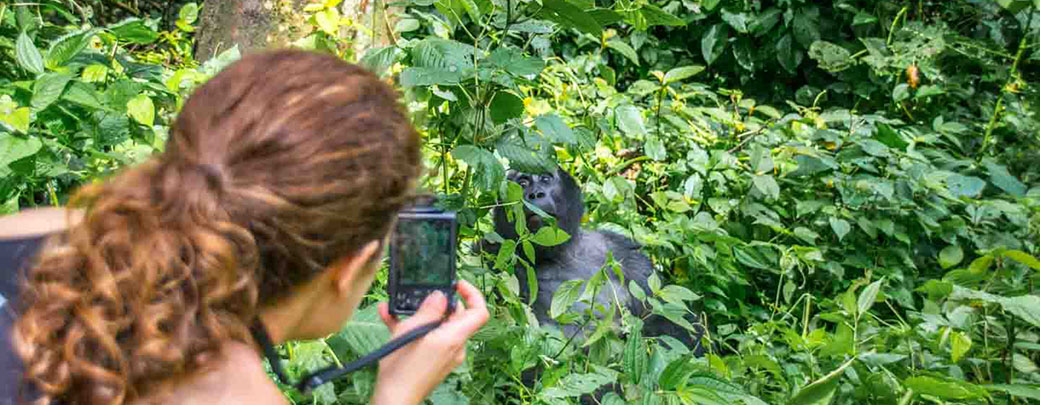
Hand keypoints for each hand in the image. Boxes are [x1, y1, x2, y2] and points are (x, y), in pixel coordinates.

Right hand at [372, 280, 488, 404]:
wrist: (394, 399)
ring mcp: (443, 353)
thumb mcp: (413, 332)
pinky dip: (411, 326)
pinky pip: (426, 336)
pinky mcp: (430, 358)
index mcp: (455, 338)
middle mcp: (454, 346)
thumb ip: (429, 311)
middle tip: (419, 295)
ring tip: (397, 306)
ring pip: (436, 324)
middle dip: (436, 302)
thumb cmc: (403, 370)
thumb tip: (440, 295)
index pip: (479, 312)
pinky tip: (389, 316)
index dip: (472, 294)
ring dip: (418, 313)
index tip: (456, 284)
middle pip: (456, 315)